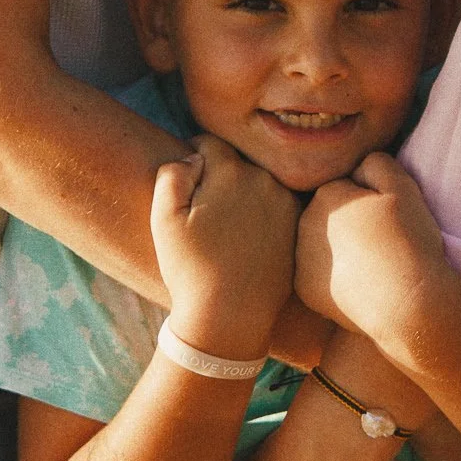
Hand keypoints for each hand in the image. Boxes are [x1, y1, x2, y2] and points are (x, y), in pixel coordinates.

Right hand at [151, 134, 297, 361]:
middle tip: (206, 212)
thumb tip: (194, 157)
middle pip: (237, 163)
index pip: (209, 144)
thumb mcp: (164, 218)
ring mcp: (286, 204)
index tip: (188, 183)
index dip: (194, 159)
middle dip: (220, 177)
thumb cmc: (191, 269)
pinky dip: (263, 215)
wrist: (230, 317)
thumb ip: (173, 173)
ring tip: (228, 229)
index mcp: (231, 171)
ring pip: (258, 184)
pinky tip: (247, 241)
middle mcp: (265, 180)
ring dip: (244, 194)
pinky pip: (276, 207)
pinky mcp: (297, 228)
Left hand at [295, 153, 449, 350]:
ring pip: (321, 244)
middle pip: (329, 215)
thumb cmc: (409, 241)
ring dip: (338, 249)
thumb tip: (357, 167)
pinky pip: (316, 275)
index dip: (370, 202)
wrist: (406, 303)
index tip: (388, 220)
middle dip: (349, 223)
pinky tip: (358, 283)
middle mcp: (304, 222)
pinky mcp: (303, 289)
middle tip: (381, 243)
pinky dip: (332, 277)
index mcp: (326, 194)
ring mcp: (300, 258)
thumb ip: (376, 162)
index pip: (346, 188)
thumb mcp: (403, 186)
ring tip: (371, 265)